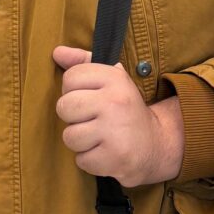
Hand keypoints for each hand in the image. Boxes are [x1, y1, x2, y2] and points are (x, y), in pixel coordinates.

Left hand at [53, 46, 184, 187]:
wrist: (157, 143)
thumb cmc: (125, 108)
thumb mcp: (111, 78)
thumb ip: (83, 62)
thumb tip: (57, 52)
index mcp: (114, 78)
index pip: (70, 78)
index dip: (73, 90)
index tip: (88, 97)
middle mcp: (115, 102)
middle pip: (64, 107)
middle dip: (73, 117)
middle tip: (90, 119)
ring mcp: (115, 131)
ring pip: (69, 136)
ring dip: (80, 141)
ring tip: (97, 137)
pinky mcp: (115, 158)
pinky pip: (81, 160)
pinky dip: (89, 160)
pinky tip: (104, 152)